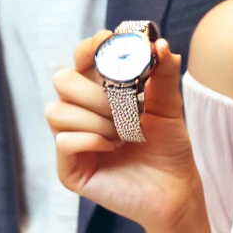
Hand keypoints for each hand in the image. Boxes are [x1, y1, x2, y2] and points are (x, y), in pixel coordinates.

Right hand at [48, 32, 202, 232]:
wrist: (176, 190)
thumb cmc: (169, 148)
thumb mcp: (169, 106)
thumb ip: (163, 74)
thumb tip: (162, 45)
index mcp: (99, 93)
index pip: (80, 60)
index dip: (89, 48)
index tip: (108, 41)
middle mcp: (80, 114)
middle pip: (62, 81)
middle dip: (94, 91)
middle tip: (124, 108)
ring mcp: (72, 141)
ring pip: (57, 111)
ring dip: (95, 118)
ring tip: (123, 134)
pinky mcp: (70, 169)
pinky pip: (64, 141)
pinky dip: (91, 139)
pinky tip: (113, 147)